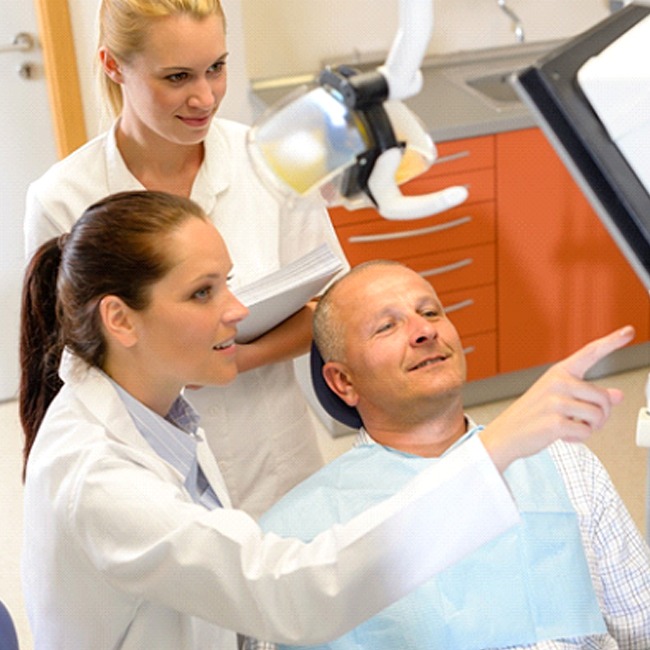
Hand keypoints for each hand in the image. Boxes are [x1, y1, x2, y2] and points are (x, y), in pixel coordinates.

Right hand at [480, 325, 634, 471]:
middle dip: (600, 415)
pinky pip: (585, 432)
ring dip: (590, 428)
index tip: (628, 331)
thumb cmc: (530, 414)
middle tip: (582, 420)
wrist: (505, 434)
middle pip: (603, 398)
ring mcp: (555, 401)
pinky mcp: (555, 421)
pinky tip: (562, 434)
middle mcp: (557, 382)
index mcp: (558, 373)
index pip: (590, 353)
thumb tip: (617, 395)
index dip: (612, 341)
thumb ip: (588, 395)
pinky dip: (577, 438)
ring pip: (598, 416)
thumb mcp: (557, 398)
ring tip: (571, 426)